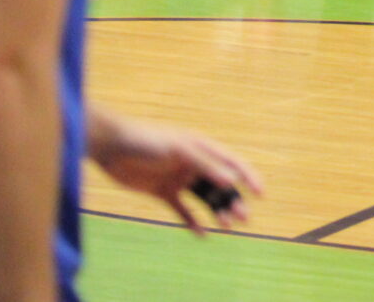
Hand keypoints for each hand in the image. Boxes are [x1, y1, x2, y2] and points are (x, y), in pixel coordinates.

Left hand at [90, 113, 259, 236]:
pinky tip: (201, 233)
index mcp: (203, 147)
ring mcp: (179, 178)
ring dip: (217, 211)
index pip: (232, 162)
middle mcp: (194, 163)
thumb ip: (205, 165)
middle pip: (220, 185)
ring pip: (204, 198)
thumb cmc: (148, 140)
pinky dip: (191, 220)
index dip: (249, 176)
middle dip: (234, 201)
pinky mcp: (163, 191)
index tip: (260, 193)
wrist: (112, 147)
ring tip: (226, 227)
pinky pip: (182, 208)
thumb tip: (231, 182)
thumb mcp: (179, 150)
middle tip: (244, 219)